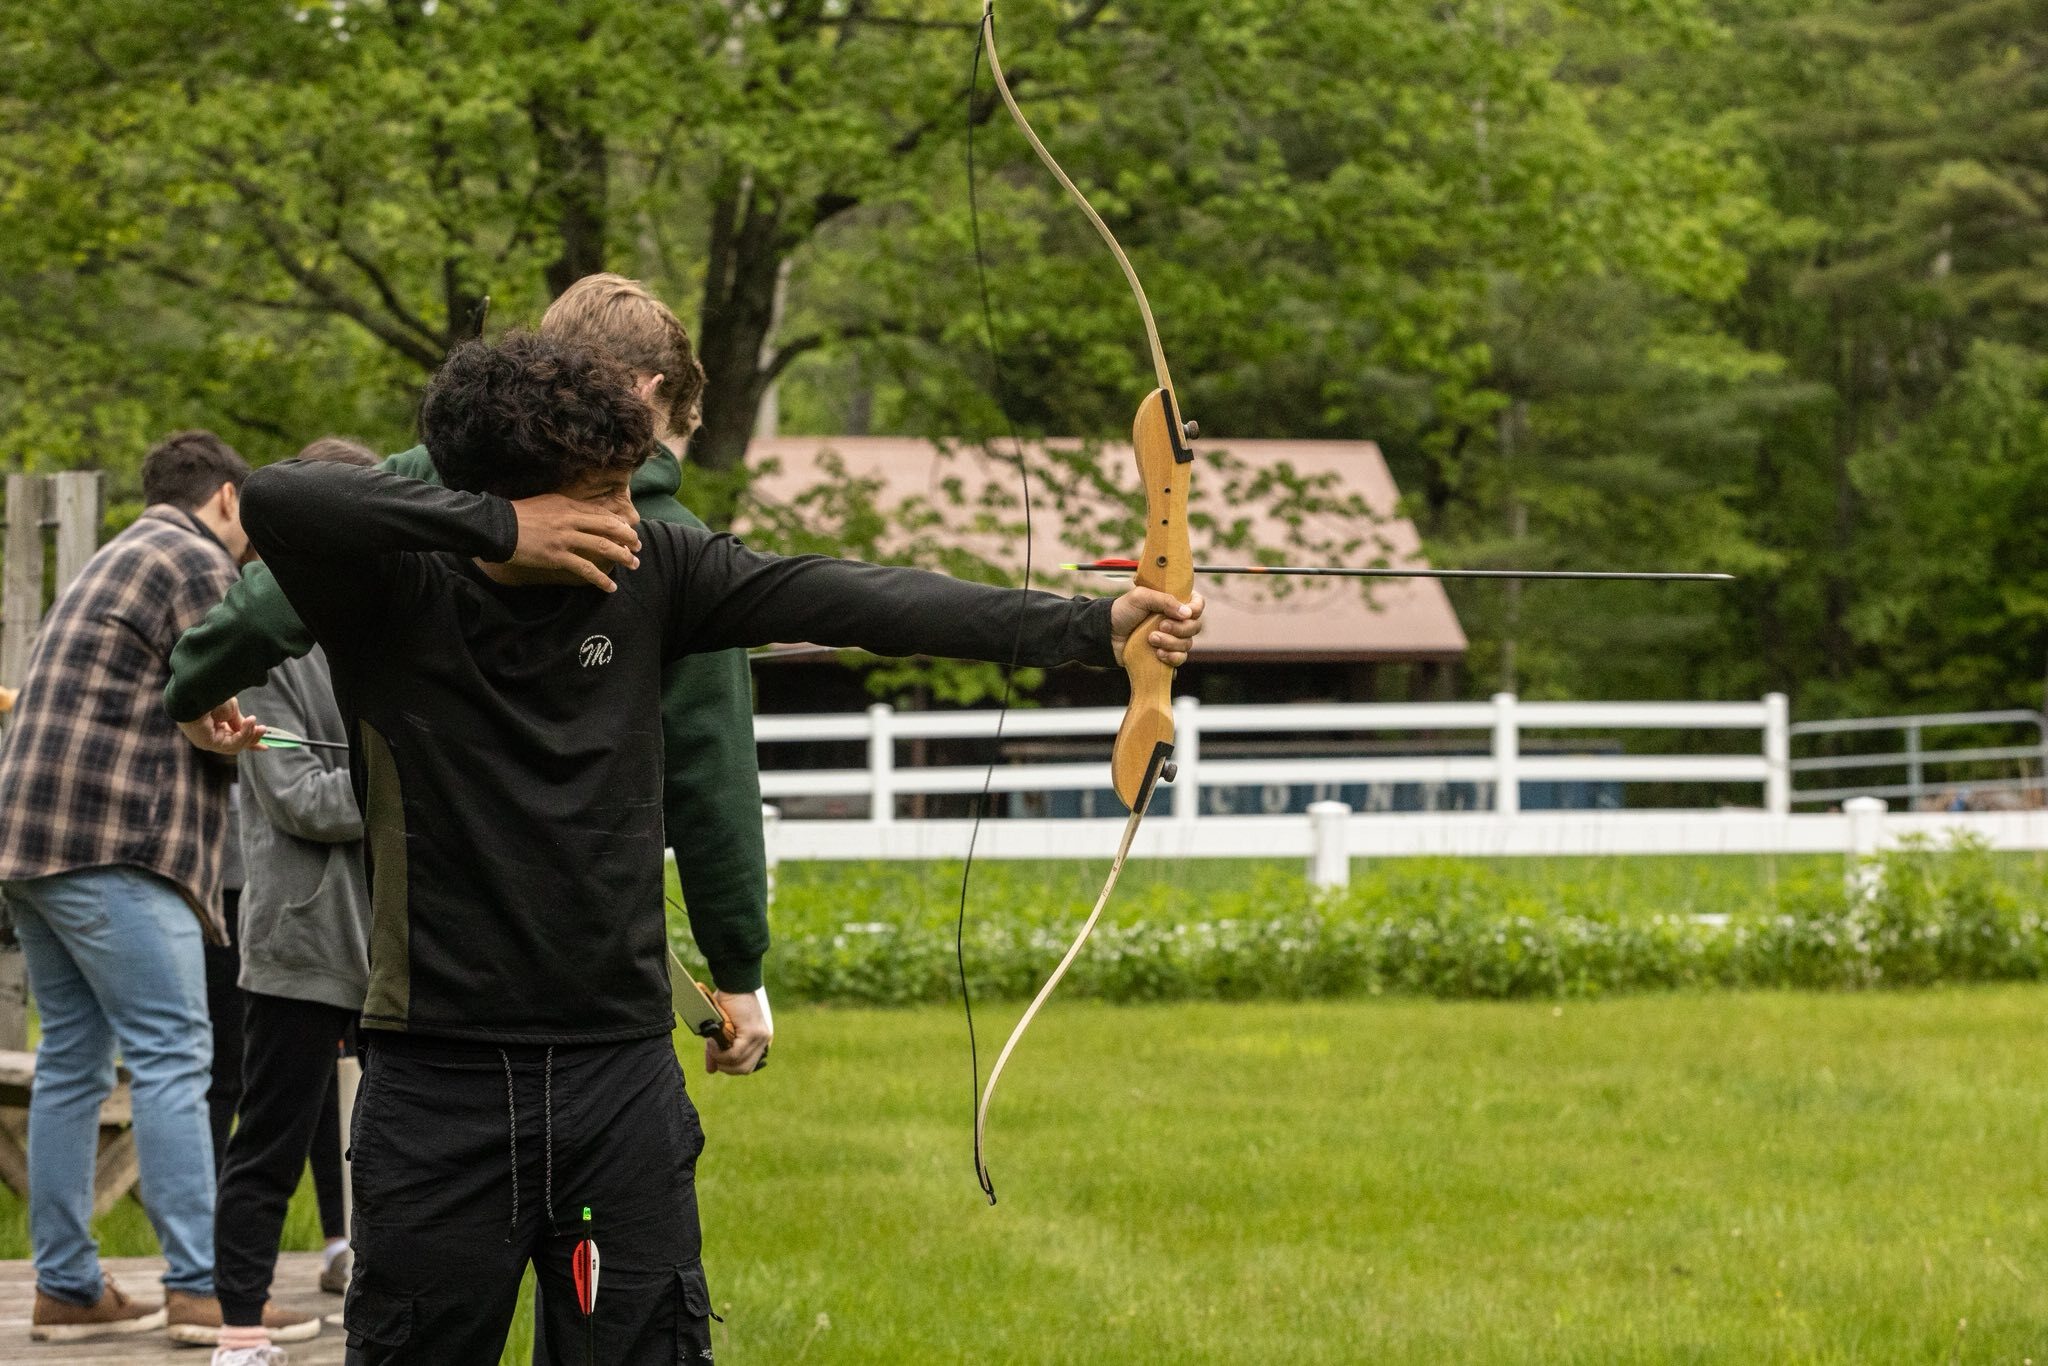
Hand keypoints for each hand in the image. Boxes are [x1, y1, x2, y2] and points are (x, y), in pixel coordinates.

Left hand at [178, 699, 267, 754]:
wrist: (200, 690)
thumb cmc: (212, 696)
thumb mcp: (232, 710)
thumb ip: (239, 724)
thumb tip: (249, 731)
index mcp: (215, 727)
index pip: (234, 739)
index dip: (250, 742)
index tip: (266, 746)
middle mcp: (210, 736)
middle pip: (236, 745)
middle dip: (252, 739)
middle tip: (263, 729)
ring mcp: (207, 741)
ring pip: (235, 747)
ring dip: (249, 735)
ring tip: (256, 723)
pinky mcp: (207, 743)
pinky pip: (231, 745)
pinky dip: (243, 735)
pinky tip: (249, 723)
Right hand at [500, 493, 640, 591]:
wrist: (497, 526)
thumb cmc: (518, 515)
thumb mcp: (545, 504)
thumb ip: (564, 509)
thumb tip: (579, 516)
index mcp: (567, 504)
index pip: (601, 513)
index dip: (619, 523)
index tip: (628, 531)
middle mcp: (570, 518)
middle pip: (608, 526)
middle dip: (628, 537)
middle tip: (638, 547)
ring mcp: (565, 537)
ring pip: (602, 546)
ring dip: (621, 556)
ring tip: (633, 564)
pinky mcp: (557, 555)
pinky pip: (585, 568)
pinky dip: (600, 578)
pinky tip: (610, 586)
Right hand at [705, 989, 771, 1074]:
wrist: (734, 983)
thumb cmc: (727, 1004)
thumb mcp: (722, 1031)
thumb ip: (718, 1051)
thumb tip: (711, 1070)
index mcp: (759, 1041)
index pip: (748, 1066)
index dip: (730, 1068)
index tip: (718, 1062)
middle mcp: (764, 1041)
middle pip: (745, 1069)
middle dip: (726, 1067)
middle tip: (713, 1056)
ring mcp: (760, 1037)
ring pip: (739, 1063)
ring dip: (721, 1059)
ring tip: (711, 1046)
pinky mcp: (753, 1033)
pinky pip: (735, 1054)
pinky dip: (721, 1053)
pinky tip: (713, 1044)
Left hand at [1108, 587, 1204, 666]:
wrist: (1106, 634)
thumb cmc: (1122, 611)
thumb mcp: (1141, 597)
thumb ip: (1165, 600)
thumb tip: (1187, 613)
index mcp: (1173, 603)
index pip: (1198, 605)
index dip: (1196, 609)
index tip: (1185, 613)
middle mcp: (1176, 621)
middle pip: (1195, 627)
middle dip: (1179, 629)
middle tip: (1159, 626)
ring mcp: (1171, 639)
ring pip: (1187, 645)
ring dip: (1171, 643)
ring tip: (1151, 640)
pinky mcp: (1165, 655)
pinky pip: (1180, 660)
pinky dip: (1172, 658)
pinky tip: (1158, 654)